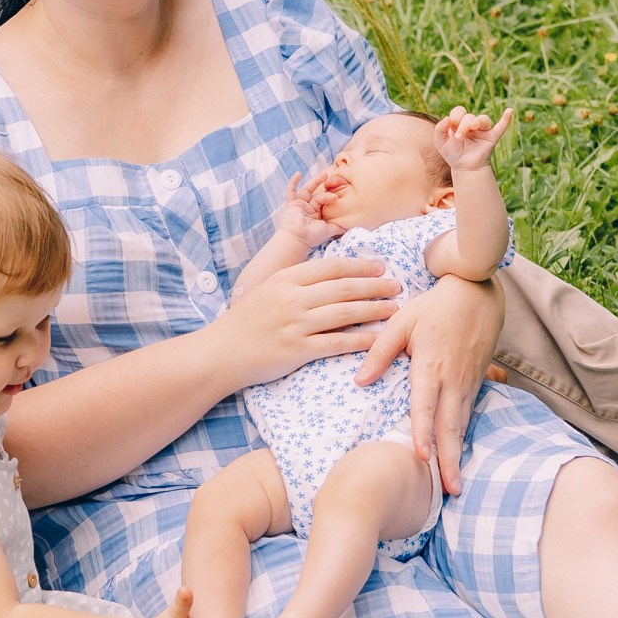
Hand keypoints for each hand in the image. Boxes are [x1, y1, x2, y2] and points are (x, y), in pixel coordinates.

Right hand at [209, 256, 401, 387]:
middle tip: (397, 286)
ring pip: (345, 313)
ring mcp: (295, 324)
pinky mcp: (297, 350)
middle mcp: (293, 298)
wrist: (220, 352)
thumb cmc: (244, 322)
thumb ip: (295, 282)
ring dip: (374, 310)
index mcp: (286, 279)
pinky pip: (337, 344)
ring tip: (394, 309)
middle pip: (344, 287)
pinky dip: (361, 340)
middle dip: (375, 285)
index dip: (360, 265)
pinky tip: (378, 338)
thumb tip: (329, 276)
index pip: (332, 266)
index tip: (380, 266)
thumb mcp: (266, 290)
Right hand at [271, 169, 346, 251]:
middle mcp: (308, 208)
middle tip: (331, 179)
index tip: (336, 195)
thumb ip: (338, 227)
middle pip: (317, 194)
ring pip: (307, 190)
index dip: (330, 196)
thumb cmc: (312, 236)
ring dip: (314, 182)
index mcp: (317, 213)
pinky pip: (290, 192)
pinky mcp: (292, 204)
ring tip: (324, 175)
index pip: (324, 200)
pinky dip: (293, 183)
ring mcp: (300, 205)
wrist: (299, 239)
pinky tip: (298, 174)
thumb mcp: (329, 230)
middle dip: (324, 186)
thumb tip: (349, 226)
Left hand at [354, 273, 502, 493]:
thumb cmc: (434, 305)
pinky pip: (469, 414)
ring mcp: (468, 381)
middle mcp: (452, 378)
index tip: (421, 459)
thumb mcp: (401, 321)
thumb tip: (359, 380)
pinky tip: (458, 455)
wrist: (476, 290)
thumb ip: (380, 351)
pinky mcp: (477, 380)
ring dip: (458, 454)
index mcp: (431, 365)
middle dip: (449, 460)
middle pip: (450, 426)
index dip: (423, 433)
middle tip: (448, 490)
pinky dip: (463, 437)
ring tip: (454, 484)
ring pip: (462, 424)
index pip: (425, 406)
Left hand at [435, 106, 513, 172]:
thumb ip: (439, 130)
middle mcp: (472, 124)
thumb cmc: (452, 154)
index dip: (455, 117)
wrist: (464, 168)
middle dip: (463, 126)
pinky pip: (501, 127)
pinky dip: (506, 119)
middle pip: (469, 116)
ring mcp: (483, 130)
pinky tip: (510, 111)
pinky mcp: (492, 138)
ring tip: (472, 127)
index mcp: (460, 122)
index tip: (451, 128)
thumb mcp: (440, 142)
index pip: (459, 111)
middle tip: (459, 138)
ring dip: (477, 122)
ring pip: (483, 119)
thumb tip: (447, 118)